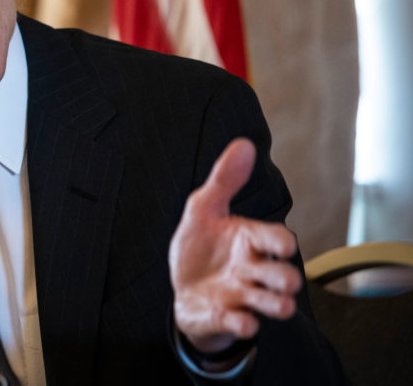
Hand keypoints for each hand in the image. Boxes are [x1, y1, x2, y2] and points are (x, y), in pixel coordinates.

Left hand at [169, 138, 301, 352]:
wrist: (183, 288)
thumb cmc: (201, 247)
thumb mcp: (203, 210)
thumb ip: (223, 181)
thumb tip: (244, 143)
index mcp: (250, 241)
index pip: (276, 239)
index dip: (280, 242)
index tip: (282, 244)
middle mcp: (253, 270)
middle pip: (283, 276)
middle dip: (285, 277)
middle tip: (284, 278)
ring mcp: (243, 296)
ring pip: (274, 304)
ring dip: (277, 304)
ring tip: (280, 304)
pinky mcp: (228, 317)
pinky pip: (243, 325)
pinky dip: (244, 323)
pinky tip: (242, 320)